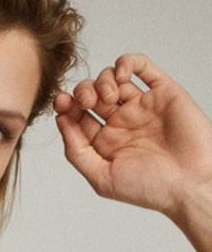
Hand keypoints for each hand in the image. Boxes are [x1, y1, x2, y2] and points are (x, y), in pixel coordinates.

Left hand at [53, 53, 211, 220]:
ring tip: (109, 98)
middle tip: (86, 102)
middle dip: (82, 92)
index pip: (77, 117)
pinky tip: (121, 75)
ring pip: (112, 78)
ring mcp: (141, 106)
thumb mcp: (103, 178)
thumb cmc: (150, 188)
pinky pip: (142, 67)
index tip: (61, 104)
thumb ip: (78, 153)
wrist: (190, 183)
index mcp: (105, 143)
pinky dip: (127, 63)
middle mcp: (122, 123)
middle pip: (91, 94)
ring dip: (102, 80)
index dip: (66, 107)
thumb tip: (61, 122)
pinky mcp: (163, 92)